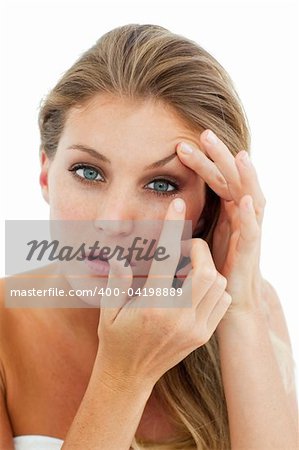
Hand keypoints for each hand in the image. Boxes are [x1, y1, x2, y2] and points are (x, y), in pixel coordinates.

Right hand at [97, 197, 230, 387]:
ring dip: (208, 270)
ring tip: (188, 270)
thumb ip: (116, 281)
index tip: (177, 205)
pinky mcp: (203, 336)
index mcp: (151, 306)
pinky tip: (196, 289)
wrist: (128, 377)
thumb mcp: (108, 310)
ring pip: (218, 285)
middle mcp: (177, 317)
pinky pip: (221, 303)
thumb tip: (120, 257)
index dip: (172, 227)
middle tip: (185, 249)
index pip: (165, 257)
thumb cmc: (114, 340)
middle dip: (199, 251)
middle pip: (206, 271)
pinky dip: (215, 289)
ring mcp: (194, 329)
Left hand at [176, 129, 265, 315]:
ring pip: (250, 198)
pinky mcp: (250, 255)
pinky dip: (251, 216)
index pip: (214, 180)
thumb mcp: (195, 239)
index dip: (201, 162)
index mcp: (225, 212)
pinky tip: (245, 200)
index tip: (179, 146)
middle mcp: (239, 218)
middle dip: (220, 158)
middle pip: (232, 180)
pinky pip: (253, 232)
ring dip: (245, 176)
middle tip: (204, 133)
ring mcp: (247, 234)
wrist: (230, 305)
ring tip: (238, 154)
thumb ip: (184, 219)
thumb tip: (158, 205)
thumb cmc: (210, 270)